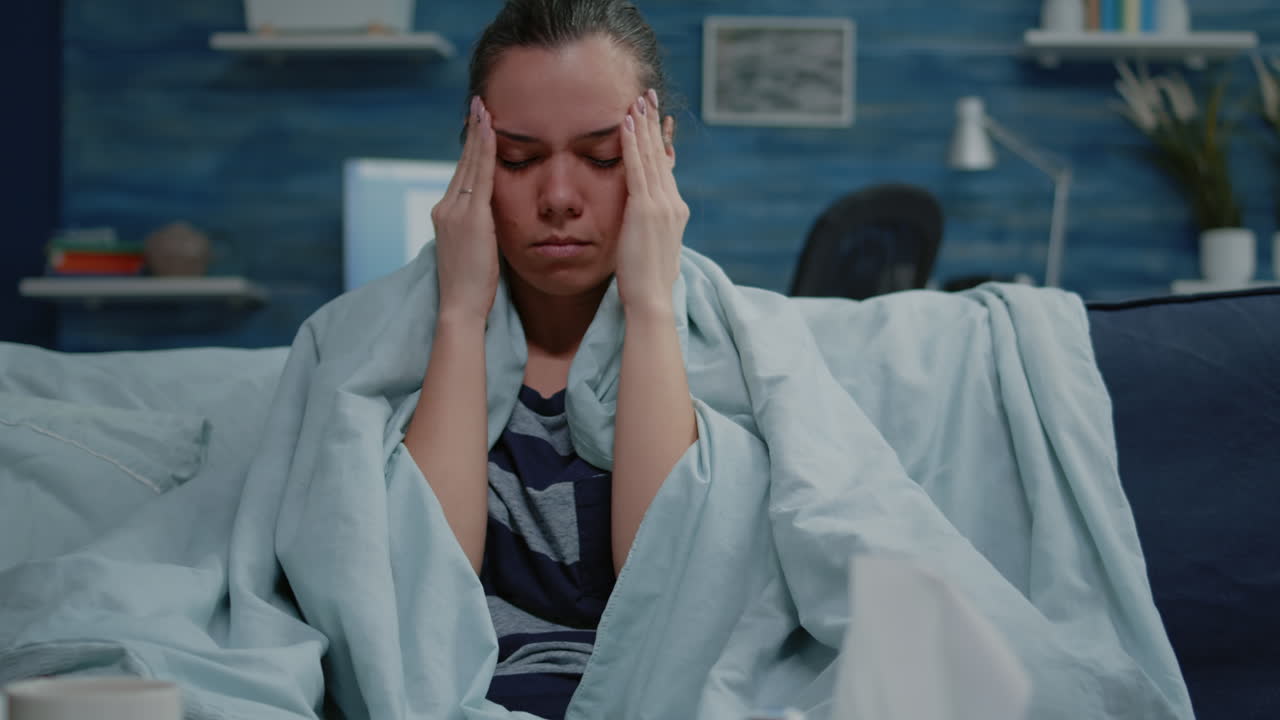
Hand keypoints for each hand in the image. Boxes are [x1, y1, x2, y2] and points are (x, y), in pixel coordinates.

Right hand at [431, 96, 498, 322]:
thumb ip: (482, 230)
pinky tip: (492, 131)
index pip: (461, 175)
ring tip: (484, 109)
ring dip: (479, 134)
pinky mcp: (469, 217)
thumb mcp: (476, 251)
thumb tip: (496, 220)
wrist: (460, 306)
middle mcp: (445, 208)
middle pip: (462, 163)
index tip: (477, 127)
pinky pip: (480, 175)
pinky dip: (485, 150)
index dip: (470, 150)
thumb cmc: (472, 288)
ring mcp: (454, 211)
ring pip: (469, 164)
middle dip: (472, 133)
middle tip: (478, 105)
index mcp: (445, 216)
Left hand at [616, 88, 688, 314]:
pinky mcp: (646, 209)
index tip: (657, 120)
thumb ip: (652, 230)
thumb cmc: (648, 282)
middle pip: (662, 155)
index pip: (667, 169)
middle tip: (649, 96)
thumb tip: (646, 226)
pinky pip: (637, 168)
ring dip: (643, 126)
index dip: (661, 142)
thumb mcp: (654, 249)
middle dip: (654, 124)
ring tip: (637, 100)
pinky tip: (626, 123)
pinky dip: (632, 143)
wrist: (652, 298)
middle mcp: (673, 203)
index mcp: (676, 212)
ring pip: (651, 156)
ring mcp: (662, 205)